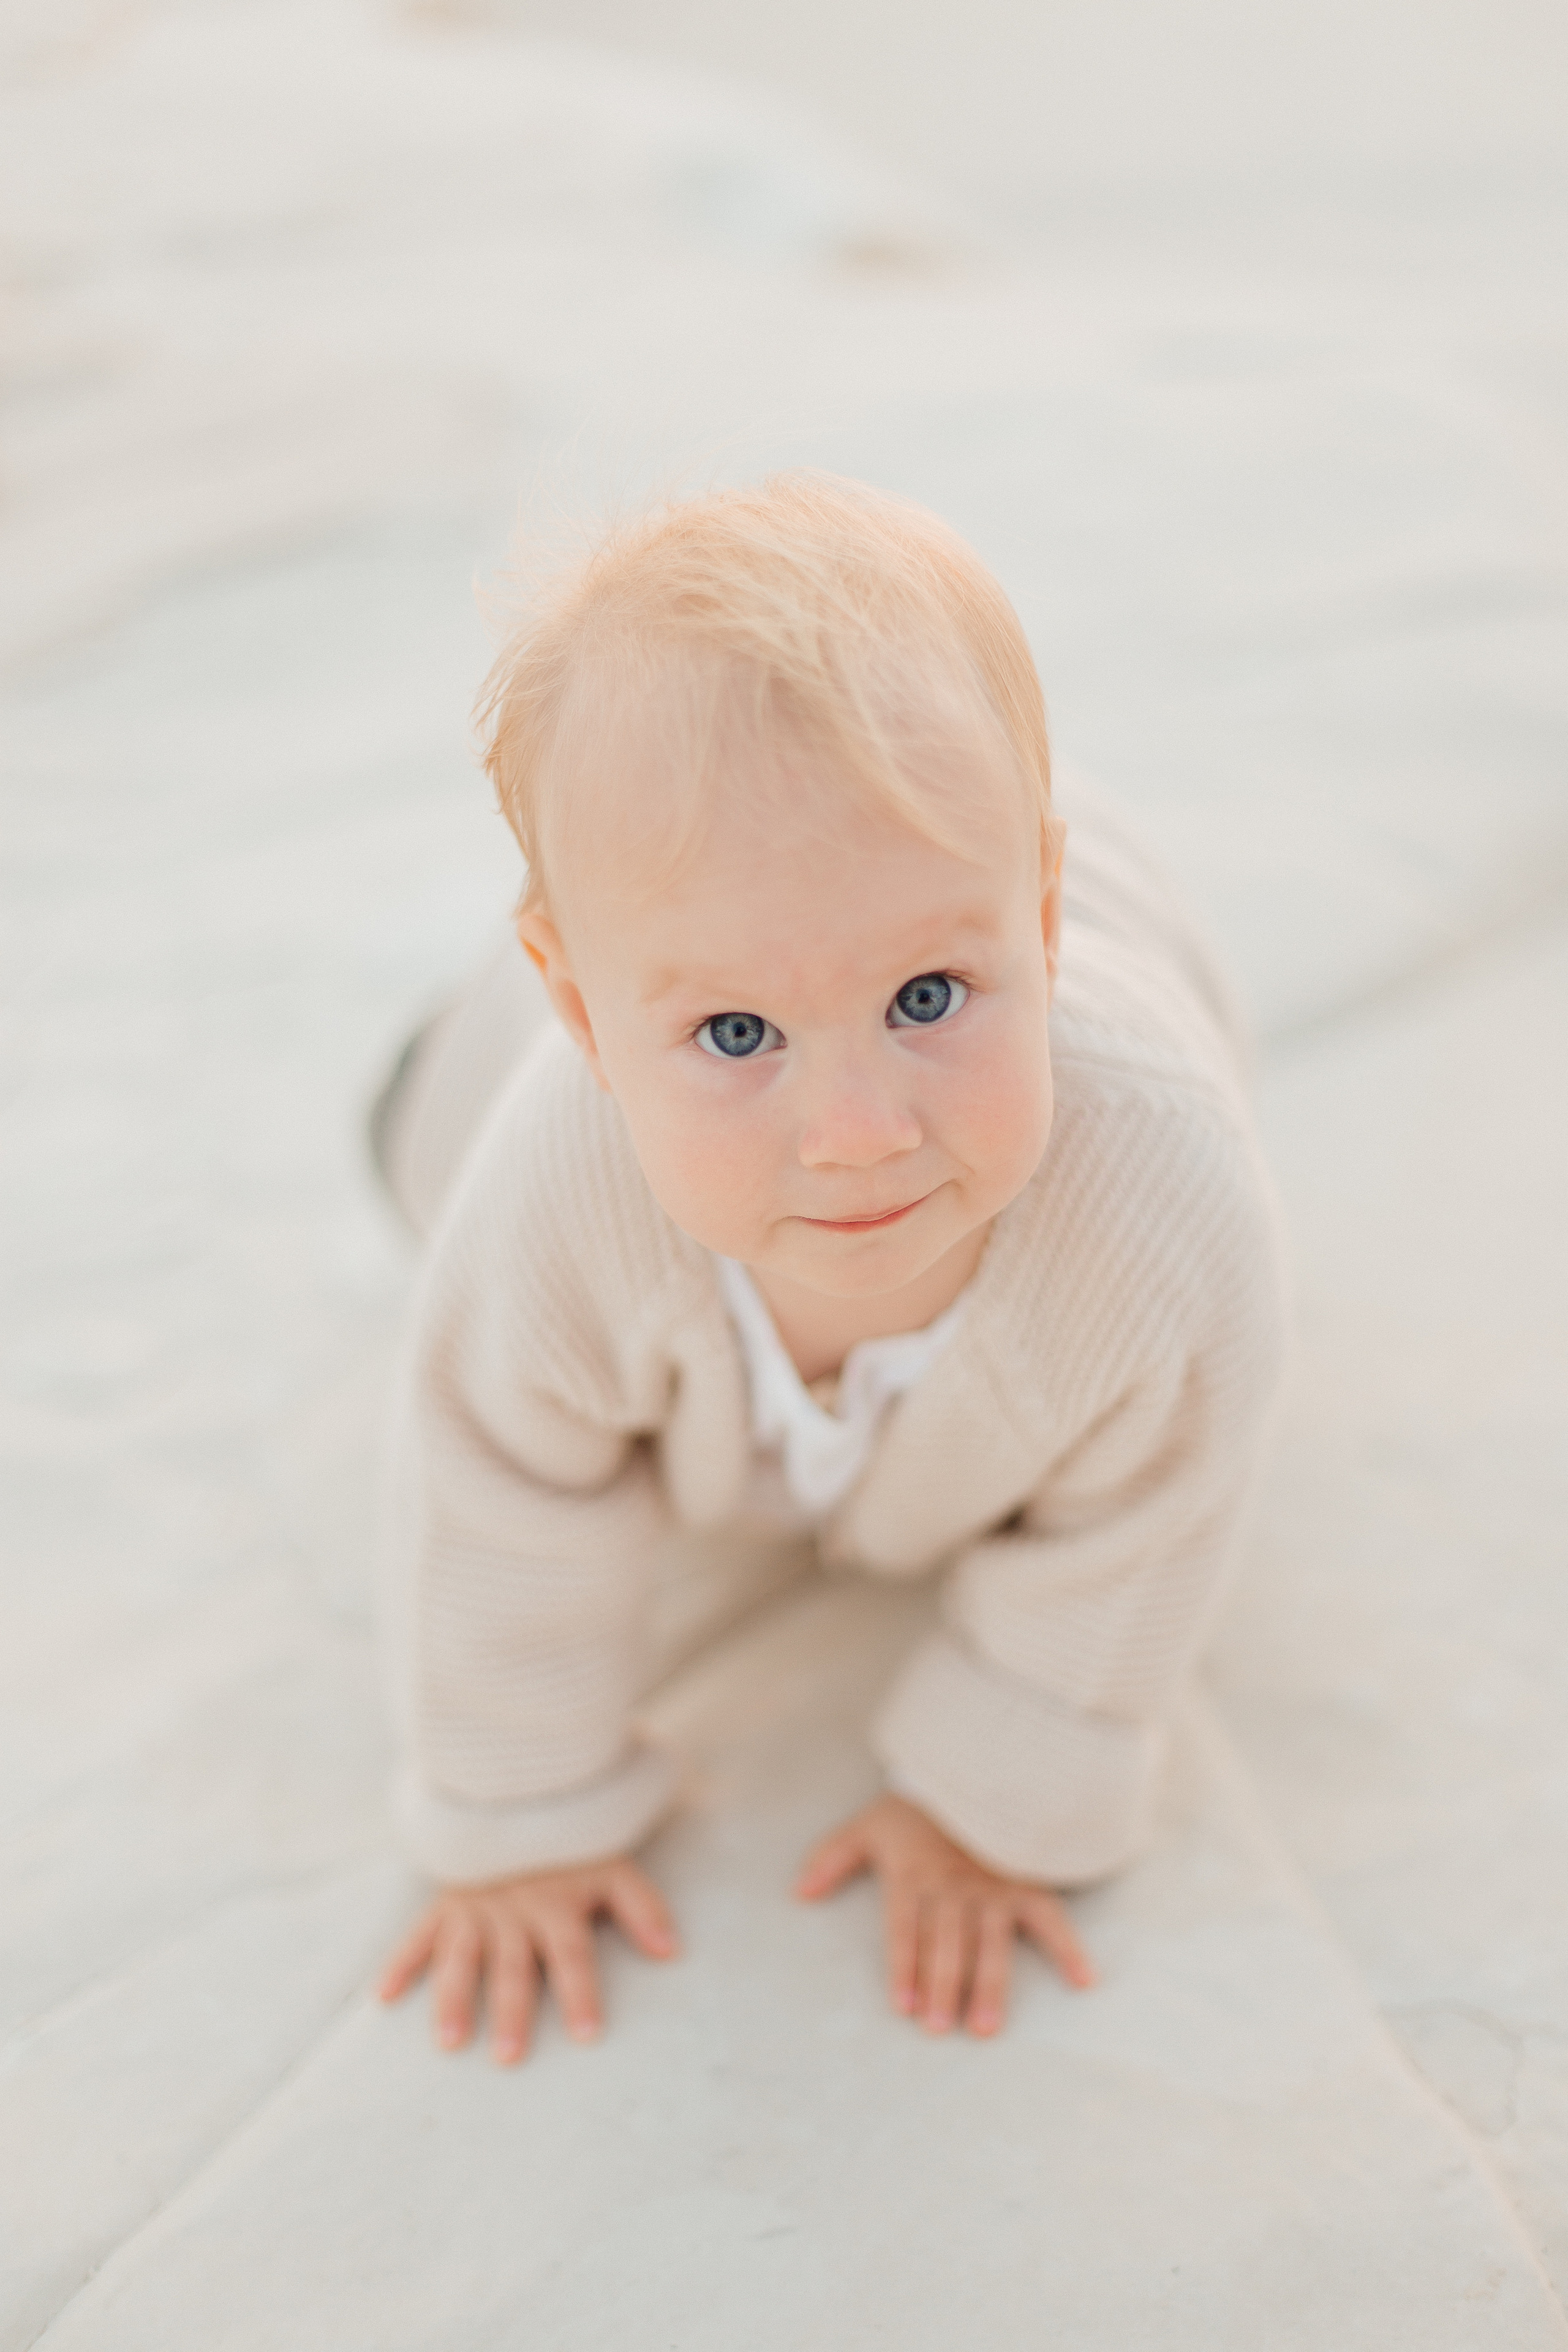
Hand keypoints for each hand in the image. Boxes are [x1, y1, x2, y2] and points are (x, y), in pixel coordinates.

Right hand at [377, 1857, 678, 2063]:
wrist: (521, 1798)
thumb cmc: (572, 1849)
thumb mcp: (614, 1868)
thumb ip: (642, 1907)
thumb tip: (672, 1952)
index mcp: (557, 1904)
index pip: (572, 1954)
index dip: (581, 1993)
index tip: (587, 2036)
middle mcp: (514, 1910)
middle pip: (513, 1966)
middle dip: (512, 2012)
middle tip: (508, 2059)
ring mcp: (474, 1908)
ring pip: (462, 1957)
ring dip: (453, 1999)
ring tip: (449, 2042)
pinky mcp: (445, 1904)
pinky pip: (418, 1934)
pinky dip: (399, 1963)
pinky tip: (383, 1997)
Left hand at [796, 1793, 1094, 2035]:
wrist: (968, 1764)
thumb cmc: (914, 1808)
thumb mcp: (867, 1825)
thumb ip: (832, 1858)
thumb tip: (798, 1892)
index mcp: (914, 1874)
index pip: (905, 1927)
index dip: (904, 1965)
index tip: (902, 2006)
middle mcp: (954, 1885)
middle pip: (946, 1941)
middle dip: (942, 1984)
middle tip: (939, 2028)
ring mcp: (993, 1887)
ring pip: (990, 1940)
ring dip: (988, 1984)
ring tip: (985, 2026)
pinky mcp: (1026, 1883)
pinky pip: (1051, 1916)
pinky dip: (1069, 1948)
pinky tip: (1083, 1981)